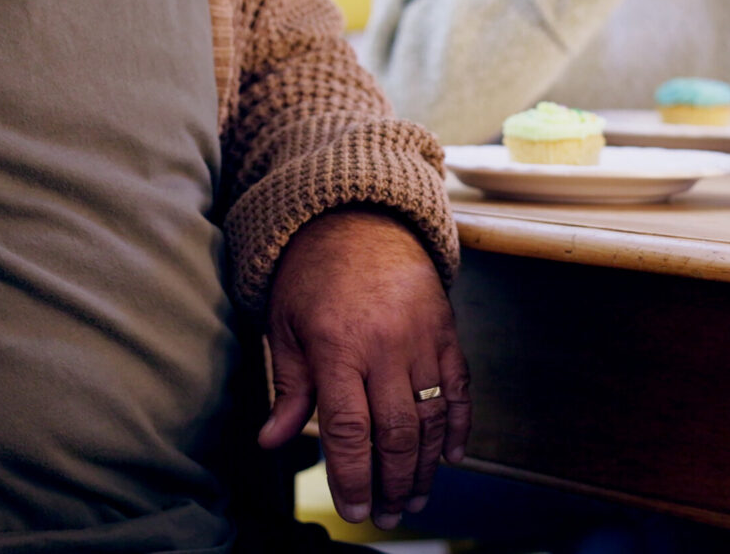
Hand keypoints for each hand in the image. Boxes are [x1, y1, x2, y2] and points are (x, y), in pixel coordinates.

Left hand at [257, 208, 469, 529]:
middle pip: (396, 434)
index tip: (355, 508)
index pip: (350, 431)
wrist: (359, 216)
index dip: (354, 478)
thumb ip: (288, 388)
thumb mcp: (285, 326)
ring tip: (415, 498)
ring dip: (424, 467)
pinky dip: (458, 426)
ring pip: (430, 418)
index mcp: (337, 347)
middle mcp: (383, 346)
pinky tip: (451, 458)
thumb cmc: (312, 275)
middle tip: (388, 514)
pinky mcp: (445, 331)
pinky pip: (458, 388)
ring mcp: (420, 338)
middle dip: (393, 484)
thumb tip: (271, 441)